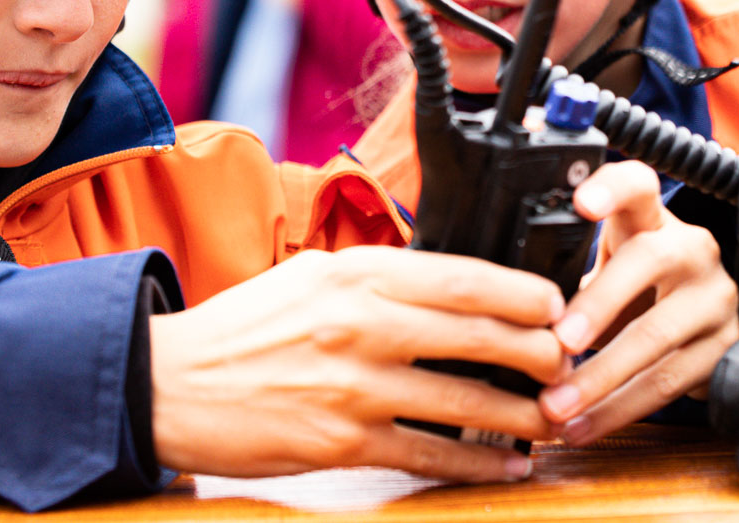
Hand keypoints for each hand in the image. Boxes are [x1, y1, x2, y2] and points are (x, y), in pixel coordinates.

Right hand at [149, 246, 569, 480]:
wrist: (168, 384)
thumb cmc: (245, 329)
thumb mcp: (314, 275)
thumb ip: (383, 279)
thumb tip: (455, 288)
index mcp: (359, 272)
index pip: (467, 277)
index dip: (526, 294)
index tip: (557, 305)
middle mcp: (363, 323)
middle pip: (482, 335)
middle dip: (541, 352)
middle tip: (570, 362)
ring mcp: (355, 386)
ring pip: (467, 401)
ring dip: (522, 415)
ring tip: (553, 417)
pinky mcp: (342, 442)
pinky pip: (430, 455)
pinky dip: (478, 465)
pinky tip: (508, 467)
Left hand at [539, 161, 738, 443]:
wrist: (701, 324)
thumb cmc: (636, 290)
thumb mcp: (609, 268)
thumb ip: (569, 275)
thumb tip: (502, 308)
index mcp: (652, 220)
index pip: (637, 185)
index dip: (611, 189)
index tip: (582, 204)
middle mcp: (691, 248)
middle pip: (647, 263)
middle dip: (598, 306)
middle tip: (559, 344)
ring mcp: (714, 296)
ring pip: (656, 337)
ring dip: (600, 380)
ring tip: (556, 406)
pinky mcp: (725, 345)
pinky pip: (669, 382)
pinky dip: (619, 410)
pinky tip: (585, 424)